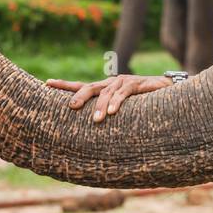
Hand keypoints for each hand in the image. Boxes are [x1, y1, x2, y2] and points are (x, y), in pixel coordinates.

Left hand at [46, 74, 173, 122]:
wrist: (166, 90)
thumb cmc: (142, 102)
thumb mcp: (122, 110)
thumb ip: (107, 114)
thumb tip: (92, 130)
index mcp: (104, 88)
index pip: (81, 85)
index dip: (64, 85)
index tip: (47, 83)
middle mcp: (111, 83)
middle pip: (90, 86)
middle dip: (79, 96)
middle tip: (71, 107)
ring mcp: (123, 82)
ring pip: (107, 92)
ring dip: (100, 106)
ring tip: (97, 120)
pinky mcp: (136, 84)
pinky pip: (124, 93)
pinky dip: (117, 102)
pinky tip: (112, 112)